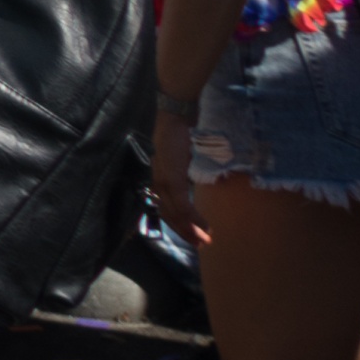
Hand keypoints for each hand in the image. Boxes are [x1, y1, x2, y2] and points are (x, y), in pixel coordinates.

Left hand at [144, 102, 196, 235]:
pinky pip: (180, 201)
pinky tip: (203, 226)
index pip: (161, 206)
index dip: (175, 223)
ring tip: (205, 239)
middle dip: (183, 230)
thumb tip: (205, 185)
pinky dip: (191, 216)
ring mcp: (160, 178)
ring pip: (173, 211)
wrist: (176, 114)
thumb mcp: (182, 158)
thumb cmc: (181, 133)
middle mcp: (153, 179)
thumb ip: (186, 174)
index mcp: (154, 176)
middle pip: (165, 212)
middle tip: (201, 244)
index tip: (190, 236)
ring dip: (190, 227)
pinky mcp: (171, 175)